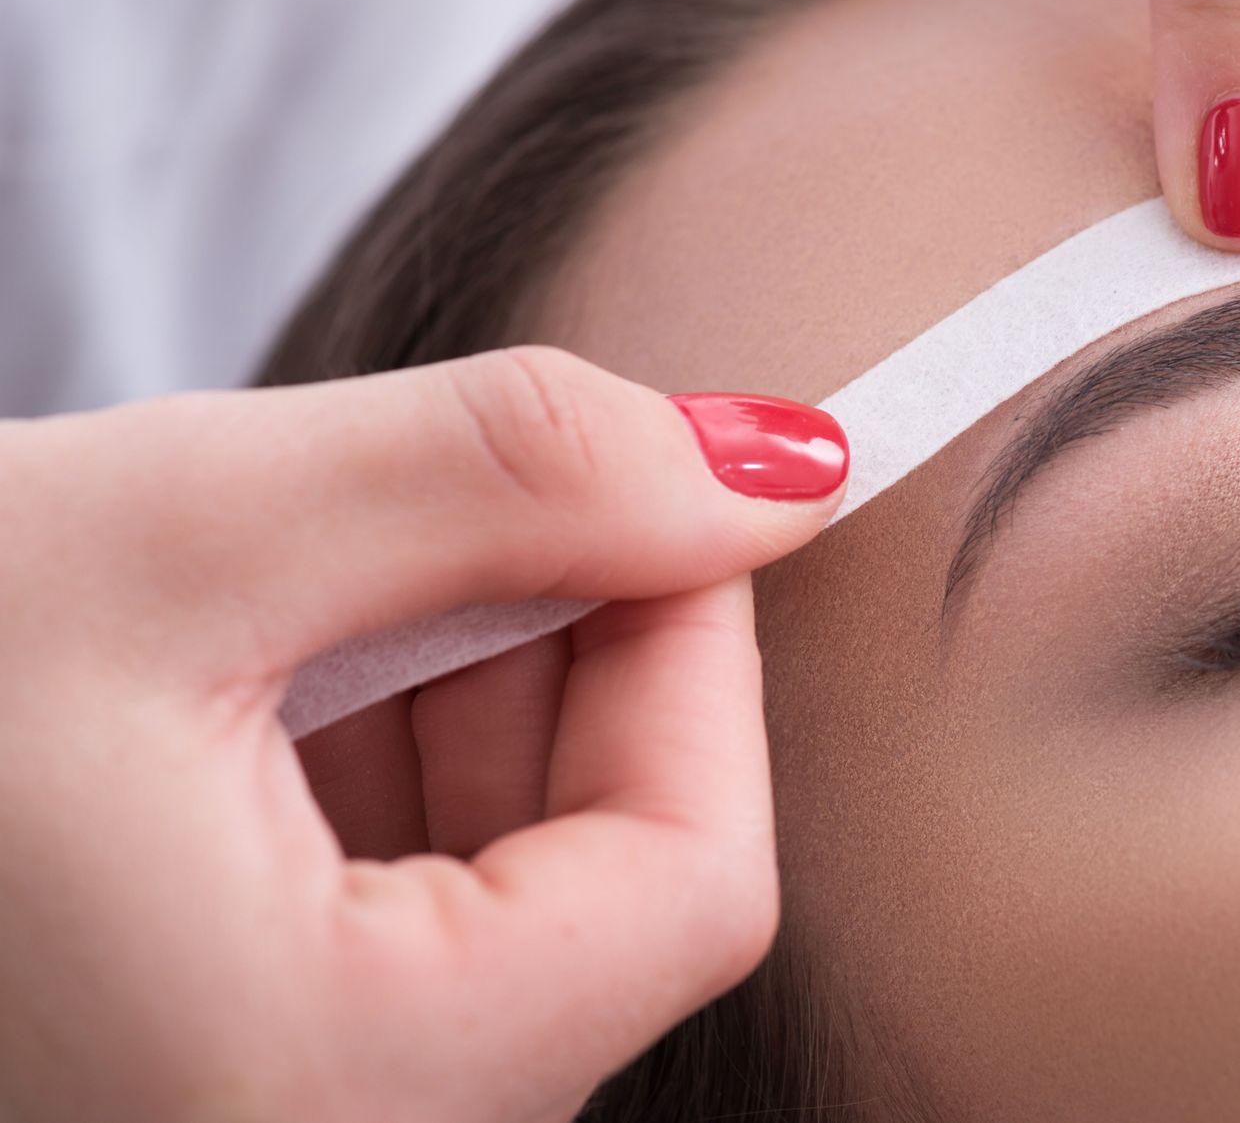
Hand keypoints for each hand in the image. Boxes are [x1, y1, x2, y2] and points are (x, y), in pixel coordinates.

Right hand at [0, 348, 845, 1122]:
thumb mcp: (173, 534)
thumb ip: (511, 472)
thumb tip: (778, 467)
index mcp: (337, 1093)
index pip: (701, 876)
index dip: (693, 649)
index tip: (638, 490)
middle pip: (622, 881)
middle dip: (562, 662)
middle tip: (423, 526)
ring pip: (524, 891)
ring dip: (462, 705)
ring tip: (285, 616)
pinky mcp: (252, 1081)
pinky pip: (416, 921)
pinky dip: (383, 773)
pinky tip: (260, 696)